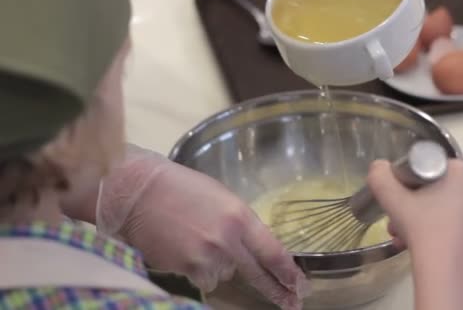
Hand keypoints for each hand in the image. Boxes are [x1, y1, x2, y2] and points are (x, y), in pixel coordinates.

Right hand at [97, 144, 307, 309]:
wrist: (138, 192)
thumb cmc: (181, 188)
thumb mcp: (221, 198)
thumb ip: (240, 224)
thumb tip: (252, 248)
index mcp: (240, 217)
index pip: (273, 251)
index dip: (289, 272)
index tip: (300, 285)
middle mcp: (228, 240)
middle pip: (258, 273)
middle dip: (276, 291)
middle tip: (293, 304)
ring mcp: (208, 257)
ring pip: (225, 274)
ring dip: (218, 264)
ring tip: (197, 239)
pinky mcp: (187, 270)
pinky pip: (204, 279)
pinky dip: (199, 270)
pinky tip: (185, 249)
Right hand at [367, 159, 462, 272]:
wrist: (442, 270)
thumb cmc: (421, 227)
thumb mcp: (391, 198)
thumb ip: (380, 176)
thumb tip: (379, 167)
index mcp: (460, 171)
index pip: (427, 165)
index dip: (409, 179)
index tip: (397, 196)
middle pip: (434, 186)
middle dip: (412, 200)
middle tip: (396, 215)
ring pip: (441, 203)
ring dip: (419, 214)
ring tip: (401, 233)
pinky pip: (452, 218)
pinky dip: (434, 225)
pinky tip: (417, 241)